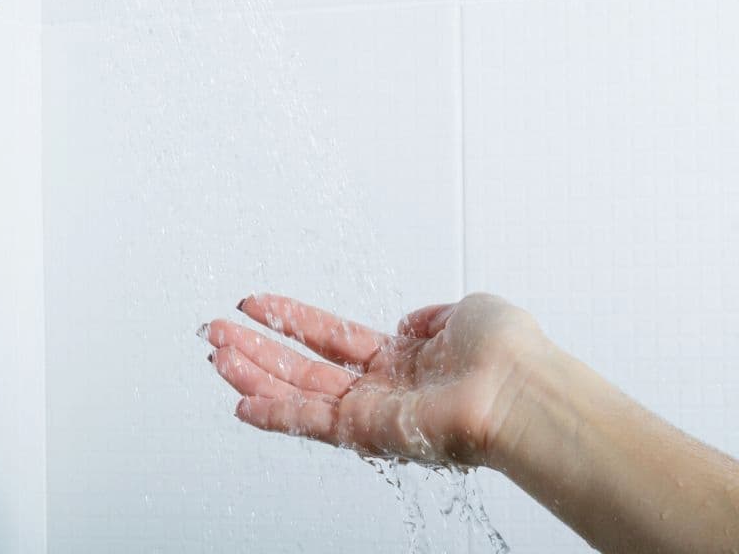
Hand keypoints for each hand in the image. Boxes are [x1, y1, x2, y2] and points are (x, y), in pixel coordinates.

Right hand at [203, 292, 547, 465]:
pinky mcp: (368, 433)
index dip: (293, 320)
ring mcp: (372, 414)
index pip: (332, 339)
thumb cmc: (510, 353)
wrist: (523, 387)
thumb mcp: (467, 311)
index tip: (255, 305)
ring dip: (252, 375)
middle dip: (256, 351)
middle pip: (303, 370)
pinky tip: (240, 401)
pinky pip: (311, 423)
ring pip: (297, 395)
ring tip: (215, 354)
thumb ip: (432, 315)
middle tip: (216, 332)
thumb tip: (411, 322)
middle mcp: (381, 391)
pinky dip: (274, 414)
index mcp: (401, 361)